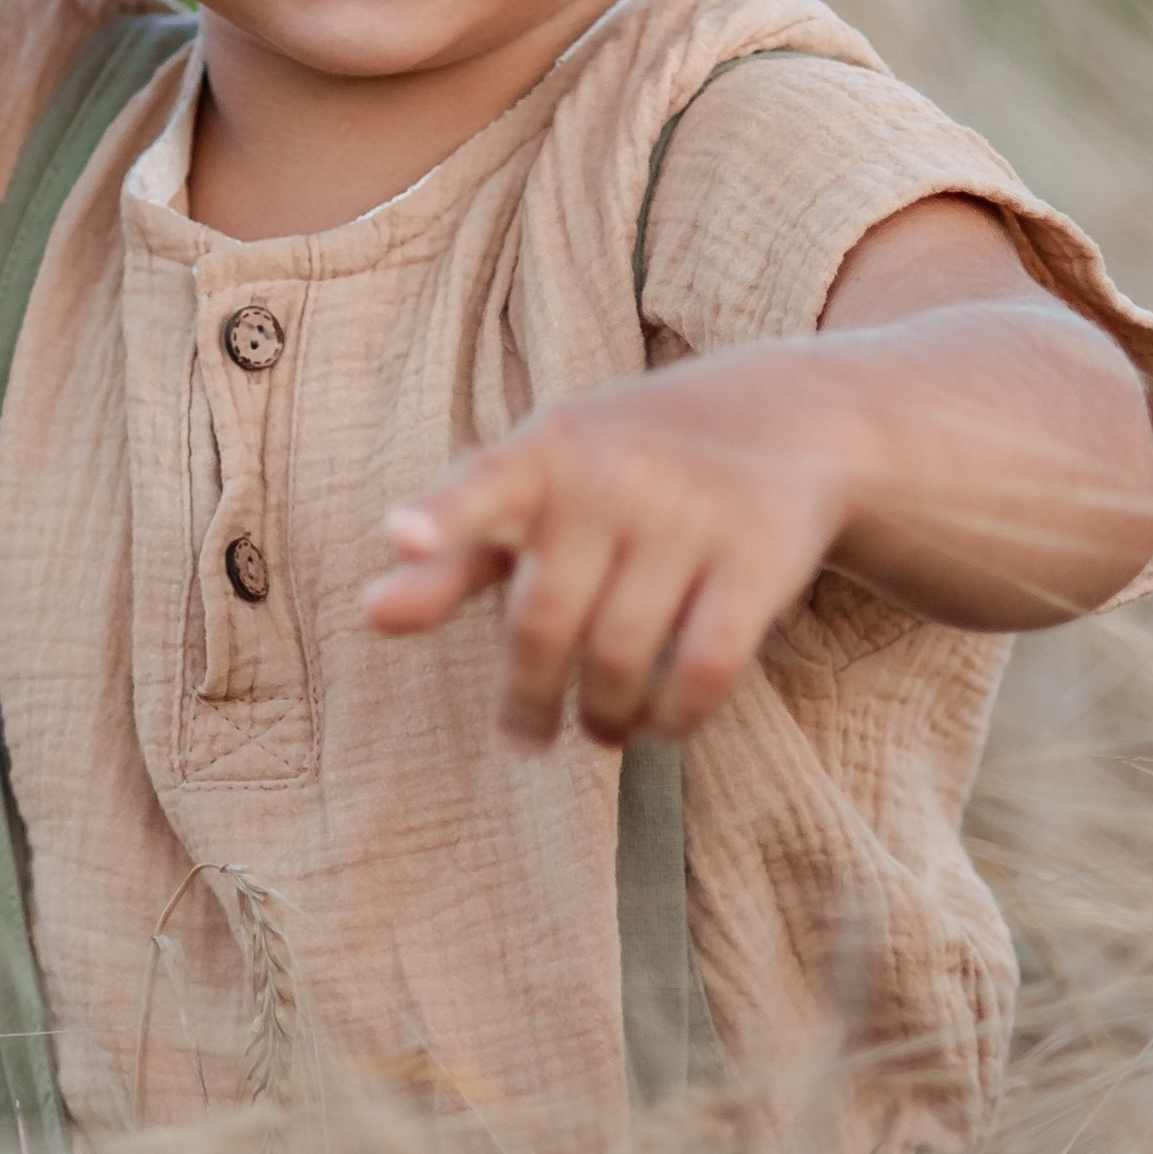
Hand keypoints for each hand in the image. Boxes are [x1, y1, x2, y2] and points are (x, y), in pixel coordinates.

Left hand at [364, 348, 859, 749]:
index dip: (443, 514)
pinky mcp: (760, 555)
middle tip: (526, 736)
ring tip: (600, 727)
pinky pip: (705, 668)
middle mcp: (616, 475)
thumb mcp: (540, 488)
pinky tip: (660, 725)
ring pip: (621, 656)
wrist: (784, 416)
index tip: (399, 535)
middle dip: (528, 696)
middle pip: (545, 620)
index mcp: (548, 451)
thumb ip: (457, 553)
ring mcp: (692, 513)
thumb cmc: (624, 468)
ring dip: (603, 715)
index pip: (484, 481)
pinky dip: (675, 718)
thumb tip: (368, 615)